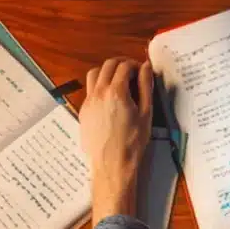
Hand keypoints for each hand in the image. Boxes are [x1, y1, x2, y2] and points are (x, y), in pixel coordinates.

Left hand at [80, 58, 153, 222]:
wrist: (113, 164)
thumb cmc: (133, 142)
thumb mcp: (146, 113)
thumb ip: (146, 87)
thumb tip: (145, 67)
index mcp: (116, 92)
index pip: (124, 66)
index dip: (134, 64)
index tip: (141, 70)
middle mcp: (99, 93)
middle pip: (107, 65)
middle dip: (120, 64)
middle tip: (131, 70)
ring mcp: (88, 102)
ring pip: (94, 74)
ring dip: (106, 71)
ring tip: (118, 80)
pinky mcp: (83, 111)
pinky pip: (89, 90)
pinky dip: (99, 85)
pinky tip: (109, 97)